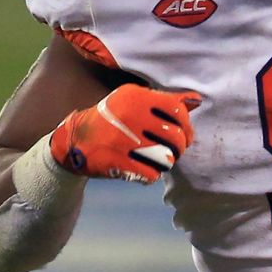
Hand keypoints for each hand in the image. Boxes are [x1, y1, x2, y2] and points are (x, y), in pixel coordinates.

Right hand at [49, 85, 201, 182]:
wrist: (74, 140)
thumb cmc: (113, 119)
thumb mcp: (133, 101)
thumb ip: (165, 100)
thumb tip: (197, 100)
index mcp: (135, 96)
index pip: (177, 110)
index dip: (186, 125)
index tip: (184, 134)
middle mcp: (129, 115)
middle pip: (175, 137)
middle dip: (179, 148)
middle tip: (172, 151)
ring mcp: (123, 140)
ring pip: (167, 158)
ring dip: (166, 163)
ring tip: (158, 160)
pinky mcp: (117, 162)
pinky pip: (151, 174)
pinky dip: (151, 175)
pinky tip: (144, 170)